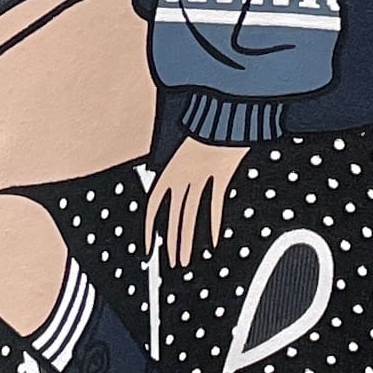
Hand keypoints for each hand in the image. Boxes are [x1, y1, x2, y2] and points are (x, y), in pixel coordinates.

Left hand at [144, 135, 249, 268]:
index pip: (153, 204)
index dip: (149, 228)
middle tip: (173, 262)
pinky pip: (215, 203)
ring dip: (187, 240)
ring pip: (190, 214)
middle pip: (173, 216)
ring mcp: (201, 174)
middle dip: (172, 242)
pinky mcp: (221, 173)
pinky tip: (213, 241)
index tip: (148, 247)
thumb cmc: (206, 128)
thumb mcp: (186, 150)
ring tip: (186, 260)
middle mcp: (182, 174)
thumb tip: (177, 189)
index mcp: (170, 169)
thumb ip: (180, 170)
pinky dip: (214, 223)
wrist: (224, 111)